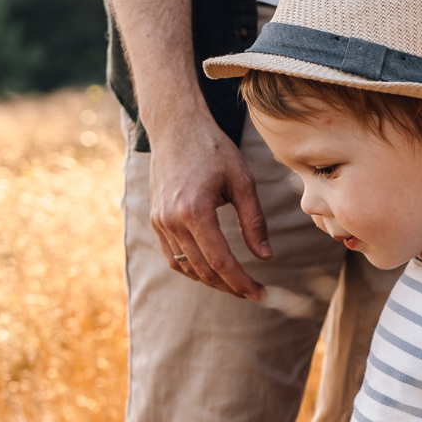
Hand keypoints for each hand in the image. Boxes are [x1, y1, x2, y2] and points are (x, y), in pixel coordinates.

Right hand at [147, 116, 271, 299]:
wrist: (175, 127)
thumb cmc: (213, 149)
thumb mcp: (242, 181)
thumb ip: (254, 221)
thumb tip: (265, 257)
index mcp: (195, 210)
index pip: (221, 261)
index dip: (242, 282)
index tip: (261, 293)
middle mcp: (172, 220)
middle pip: (203, 270)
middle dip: (230, 286)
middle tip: (254, 292)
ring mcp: (160, 221)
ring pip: (186, 267)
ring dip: (211, 281)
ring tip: (236, 284)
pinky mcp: (156, 220)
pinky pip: (172, 256)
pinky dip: (192, 269)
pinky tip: (212, 270)